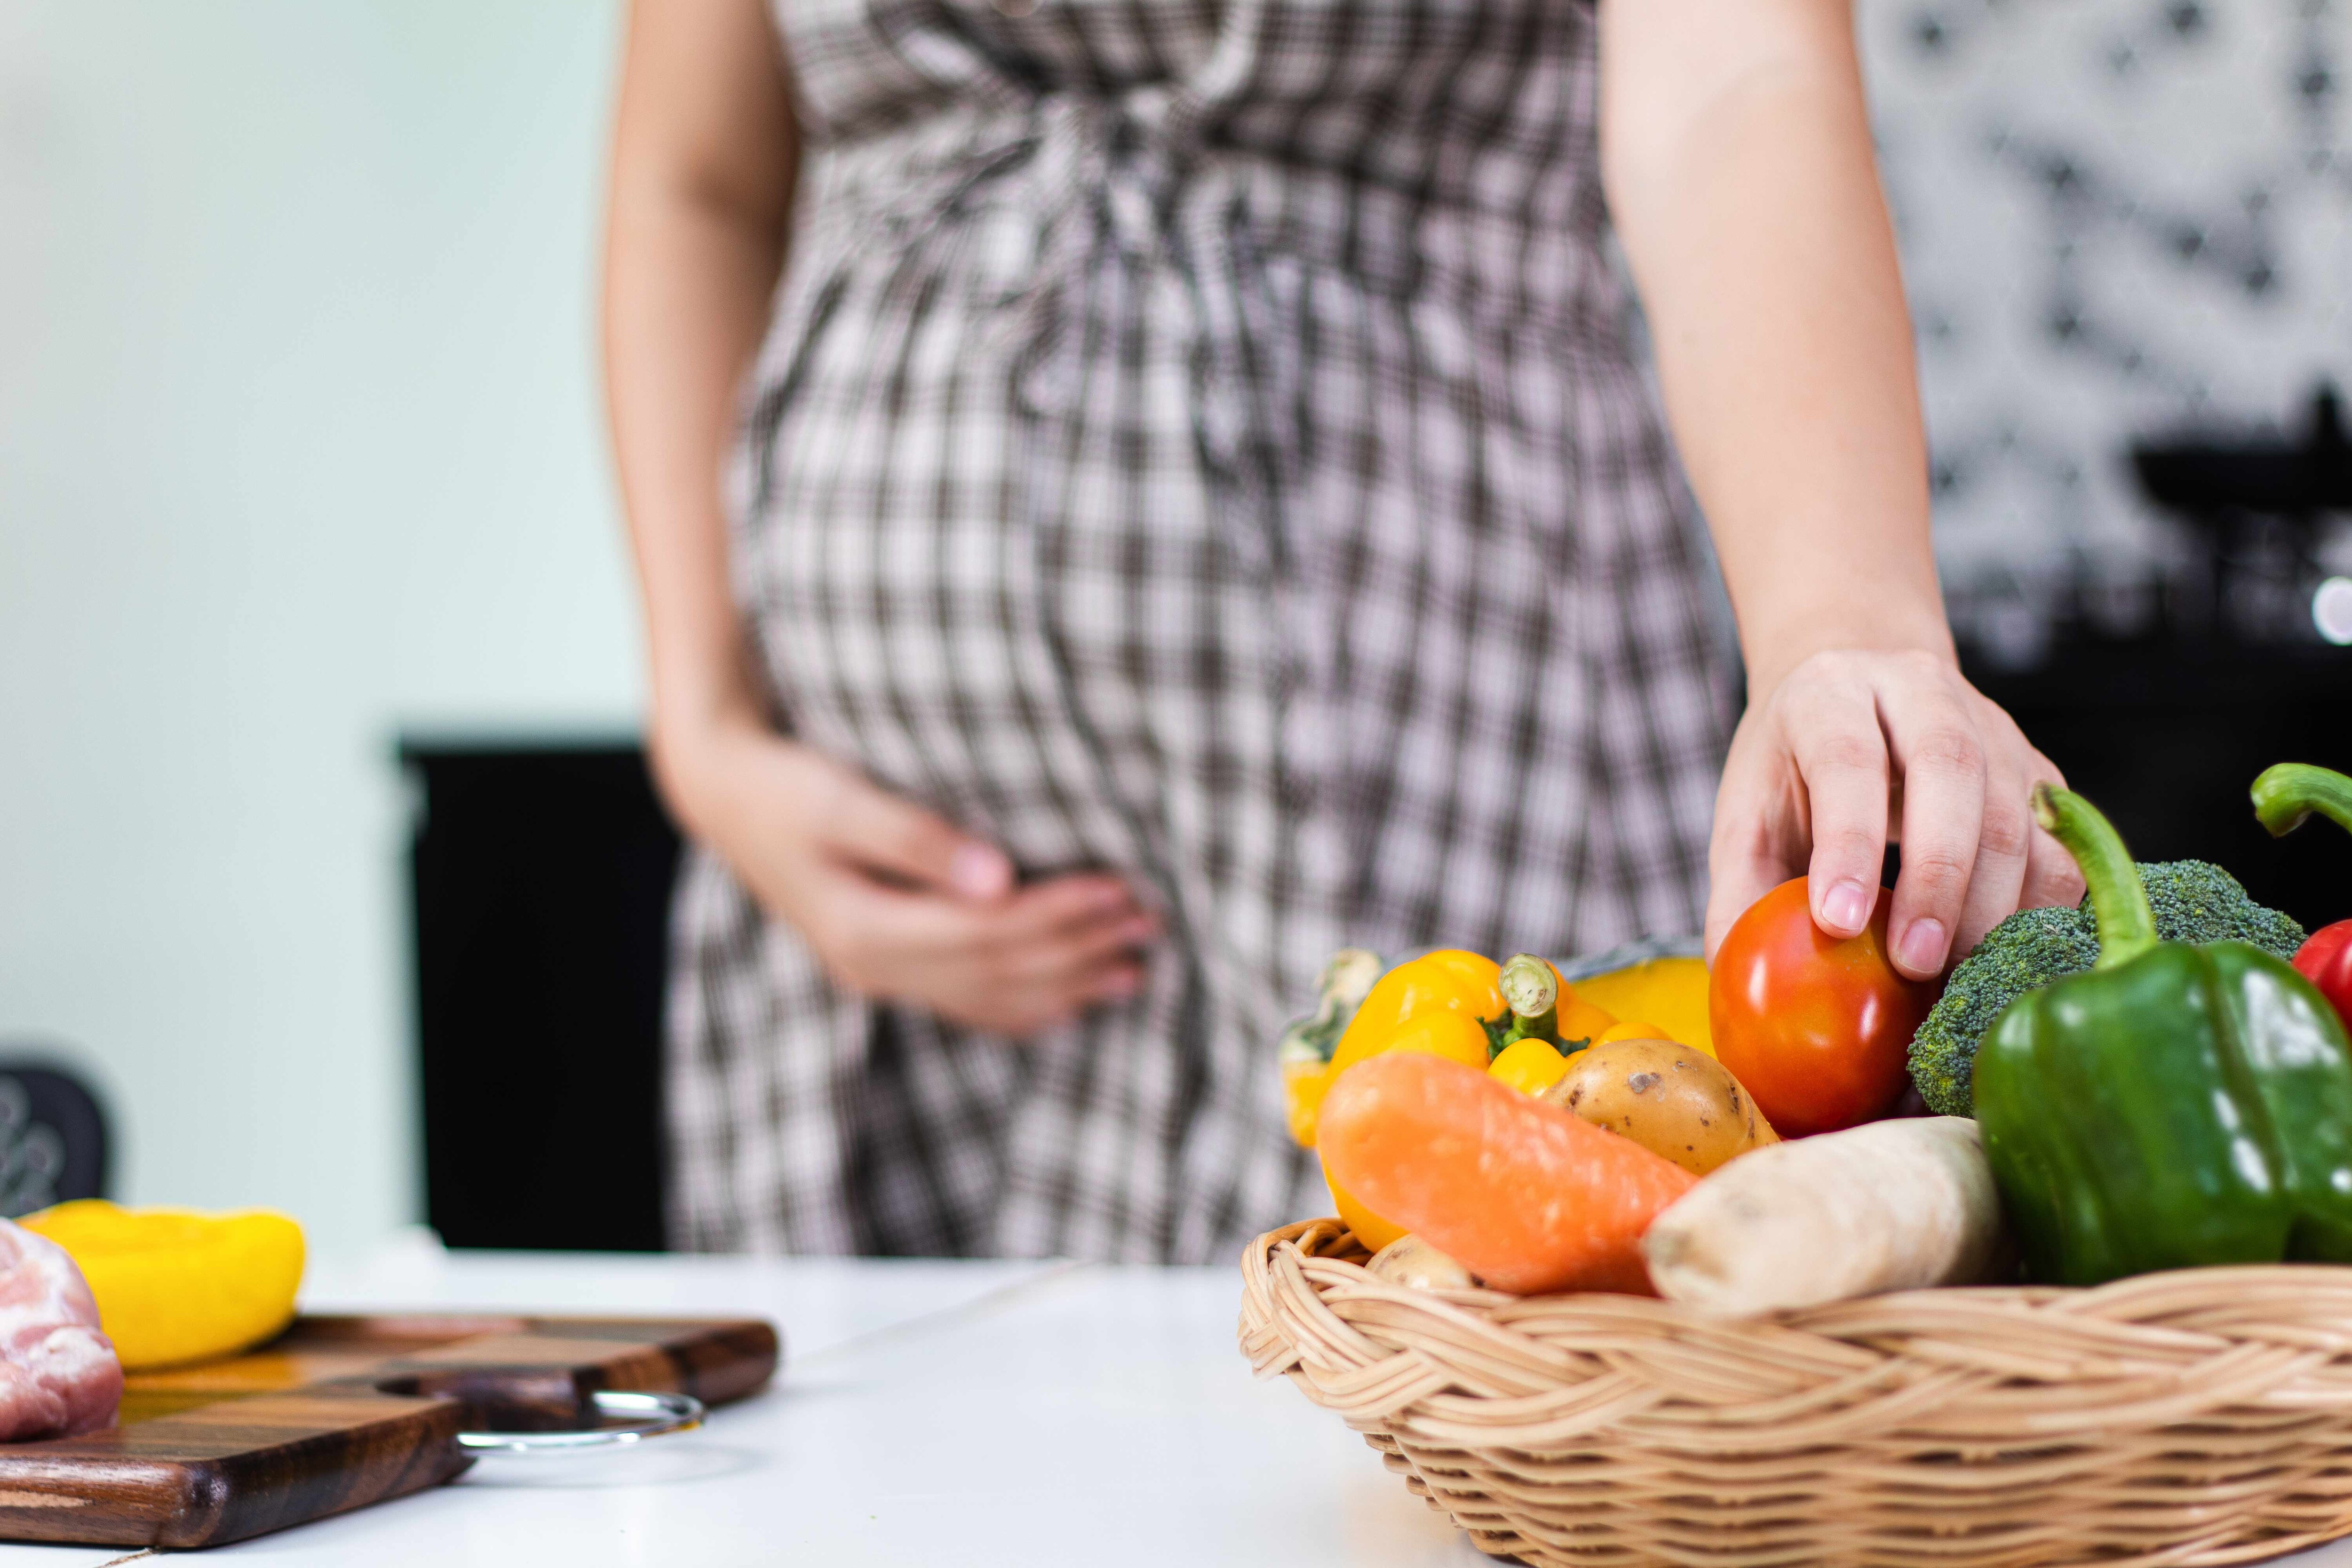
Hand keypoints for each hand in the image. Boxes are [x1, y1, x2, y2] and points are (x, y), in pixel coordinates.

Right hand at [657, 720, 1157, 1035]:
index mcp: (863, 928)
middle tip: (1150, 922)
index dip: (1058, 914)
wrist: (723, 795)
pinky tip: (1071, 1003)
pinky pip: (964, 1003)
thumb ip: (915, 838)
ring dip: (1065, 985)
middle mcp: (873, 967)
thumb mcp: (839, 799)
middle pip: (997, 970)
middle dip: (1078, 948)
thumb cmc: (784, 784)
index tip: (1120, 888)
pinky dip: (1022, 1007)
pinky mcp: (881, 967)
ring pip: (988, 997)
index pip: (986, 931)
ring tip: (1135, 970)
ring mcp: (877, 976)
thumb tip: (998, 876)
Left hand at [1705, 649, 2084, 979]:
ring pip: (2016, 812)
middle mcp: (1921, 693)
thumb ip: (1739, 891)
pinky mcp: (2039, 773)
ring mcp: (1993, 729)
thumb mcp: (1747, 812)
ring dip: (1994, 905)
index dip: (1848, 842)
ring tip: (1958, 980)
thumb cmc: (1794, 764)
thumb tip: (1740, 983)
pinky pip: (2061, 845)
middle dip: (1936, 878)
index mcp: (1831, 694)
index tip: (1838, 922)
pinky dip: (2039, 909)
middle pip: (1950, 773)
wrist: (1858, 681)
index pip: (1848, 759)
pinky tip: (2008, 959)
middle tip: (1915, 965)